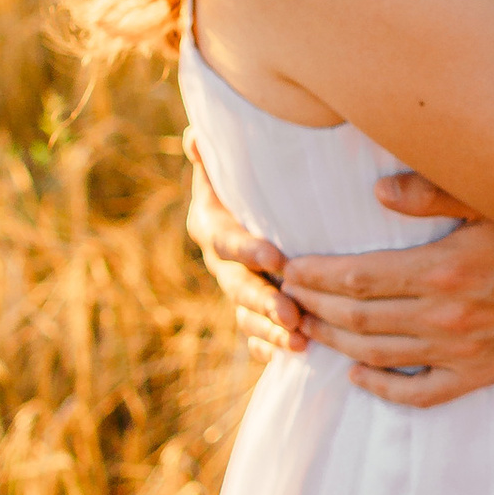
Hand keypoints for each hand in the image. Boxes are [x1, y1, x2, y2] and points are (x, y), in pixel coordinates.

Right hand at [188, 143, 306, 357]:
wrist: (249, 210)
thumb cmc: (246, 181)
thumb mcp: (226, 166)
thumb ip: (211, 156)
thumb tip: (192, 136)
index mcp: (212, 227)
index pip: (226, 242)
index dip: (249, 251)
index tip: (277, 257)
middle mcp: (221, 264)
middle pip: (238, 288)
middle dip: (264, 302)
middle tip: (292, 313)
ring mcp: (235, 292)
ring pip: (247, 318)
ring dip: (271, 332)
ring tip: (301, 342)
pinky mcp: (250, 315)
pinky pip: (254, 339)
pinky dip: (268, 350)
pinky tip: (291, 358)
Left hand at [282, 177, 493, 407]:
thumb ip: (436, 192)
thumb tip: (379, 192)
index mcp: (444, 269)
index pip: (357, 277)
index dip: (314, 275)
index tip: (288, 266)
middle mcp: (446, 316)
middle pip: (357, 317)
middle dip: (313, 305)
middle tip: (286, 293)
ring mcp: (462, 351)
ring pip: (378, 355)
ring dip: (335, 342)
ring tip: (307, 326)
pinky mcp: (481, 374)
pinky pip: (421, 392)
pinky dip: (383, 389)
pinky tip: (359, 376)